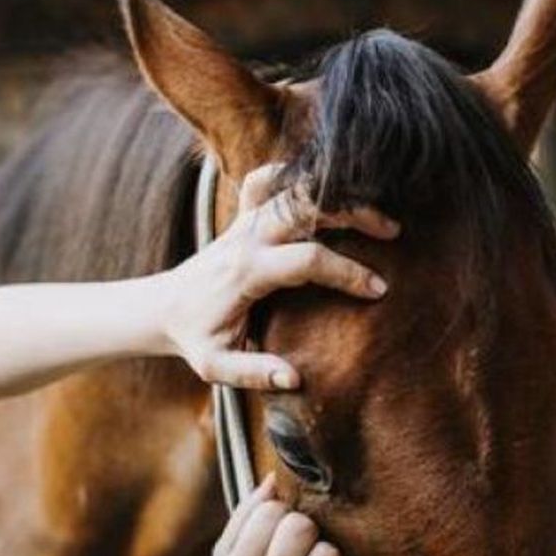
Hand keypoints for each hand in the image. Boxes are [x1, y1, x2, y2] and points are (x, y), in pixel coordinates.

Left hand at [162, 163, 398, 389]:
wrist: (163, 308)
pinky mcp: (243, 215)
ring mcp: (245, 221)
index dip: (347, 272)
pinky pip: (268, 180)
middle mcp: (247, 237)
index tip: (378, 290)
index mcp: (247, 271)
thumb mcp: (216, 366)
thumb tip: (293, 378)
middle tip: (393, 232)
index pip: (308, 260)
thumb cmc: (195, 338)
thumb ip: (253, 373)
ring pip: (295, 188)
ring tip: (375, 212)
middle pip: (307, 207)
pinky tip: (327, 190)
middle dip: (354, 215)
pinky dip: (296, 176)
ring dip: (337, 194)